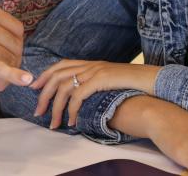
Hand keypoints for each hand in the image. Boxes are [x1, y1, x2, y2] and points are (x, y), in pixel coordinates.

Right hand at [0, 0, 31, 88]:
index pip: (15, 27)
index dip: (16, 42)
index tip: (9, 52)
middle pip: (14, 44)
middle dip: (14, 58)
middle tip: (5, 71)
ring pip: (7, 58)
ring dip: (9, 73)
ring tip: (0, 84)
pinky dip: (15, 76)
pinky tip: (26, 81)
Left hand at [30, 59, 160, 128]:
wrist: (152, 80)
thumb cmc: (134, 84)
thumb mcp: (110, 81)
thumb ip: (95, 84)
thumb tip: (81, 98)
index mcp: (91, 63)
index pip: (61, 65)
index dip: (45, 76)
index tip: (35, 89)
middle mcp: (90, 64)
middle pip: (57, 75)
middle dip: (44, 94)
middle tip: (38, 112)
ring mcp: (95, 70)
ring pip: (64, 87)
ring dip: (55, 107)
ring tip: (53, 123)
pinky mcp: (101, 79)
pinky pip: (78, 95)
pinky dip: (72, 109)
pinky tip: (72, 121)